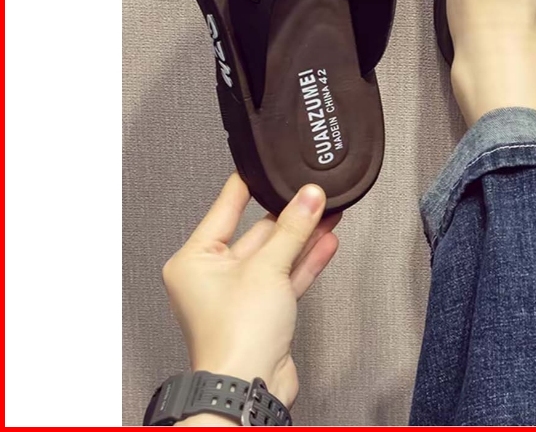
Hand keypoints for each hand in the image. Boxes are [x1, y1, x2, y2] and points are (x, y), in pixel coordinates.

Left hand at [161, 173, 340, 419]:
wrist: (249, 387)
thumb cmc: (235, 339)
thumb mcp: (268, 267)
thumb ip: (293, 228)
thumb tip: (309, 196)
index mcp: (194, 261)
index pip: (225, 208)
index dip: (248, 184)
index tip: (265, 163)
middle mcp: (212, 277)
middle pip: (255, 232)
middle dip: (288, 214)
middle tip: (312, 191)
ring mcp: (239, 294)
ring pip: (274, 254)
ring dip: (302, 235)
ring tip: (327, 209)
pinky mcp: (262, 311)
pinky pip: (285, 276)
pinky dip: (305, 260)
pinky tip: (326, 240)